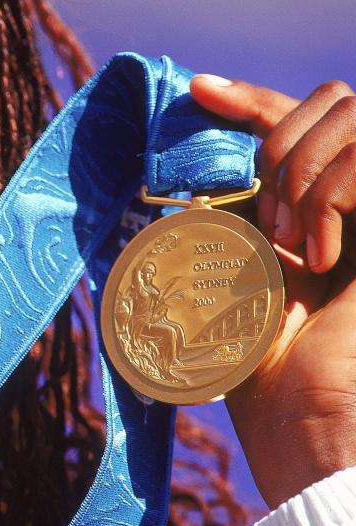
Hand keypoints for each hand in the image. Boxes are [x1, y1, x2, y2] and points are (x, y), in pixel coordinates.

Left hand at [189, 75, 355, 507]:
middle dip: (281, 138)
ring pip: (355, 115)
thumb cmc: (262, 371)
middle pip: (334, 100)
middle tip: (263, 224)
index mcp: (319, 208)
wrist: (309, 434)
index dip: (251, 98)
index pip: (296, 123)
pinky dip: (331, 193)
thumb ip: (224, 221)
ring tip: (290, 247)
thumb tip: (186, 178)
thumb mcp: (230, 275)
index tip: (198, 91)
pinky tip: (319, 260)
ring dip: (305, 170)